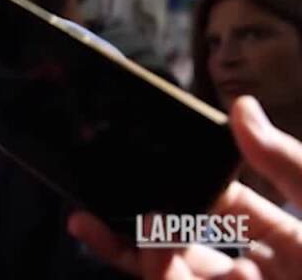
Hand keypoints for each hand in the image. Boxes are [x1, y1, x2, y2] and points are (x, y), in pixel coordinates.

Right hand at [68, 96, 301, 278]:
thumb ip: (286, 161)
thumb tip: (240, 107)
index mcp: (294, 242)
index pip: (223, 209)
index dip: (182, 187)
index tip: (141, 169)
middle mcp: (266, 276)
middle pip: (187, 249)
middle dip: (138, 231)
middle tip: (89, 216)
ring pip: (178, 278)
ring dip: (143, 258)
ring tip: (117, 232)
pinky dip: (163, 277)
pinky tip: (158, 263)